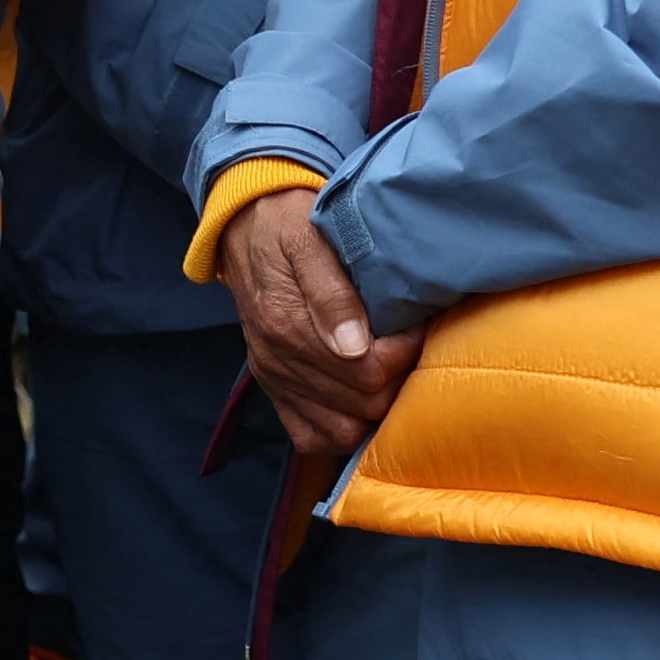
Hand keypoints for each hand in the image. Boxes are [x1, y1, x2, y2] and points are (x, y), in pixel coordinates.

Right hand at [225, 185, 419, 466]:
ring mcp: (275, 378)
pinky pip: (309, 437)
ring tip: (389, 372)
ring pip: (341, 431)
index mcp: (288, 325)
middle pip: (362, 404)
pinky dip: (340, 429)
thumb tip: (354, 347)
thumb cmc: (286, 223)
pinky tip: (358, 400)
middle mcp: (278, 360)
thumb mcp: (308, 238)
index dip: (403, 352)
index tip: (414, 325)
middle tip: (407, 346)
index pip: (369, 371)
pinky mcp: (273, 386)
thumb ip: (331, 291)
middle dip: (396, 379)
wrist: (245, 223)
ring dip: (373, 409)